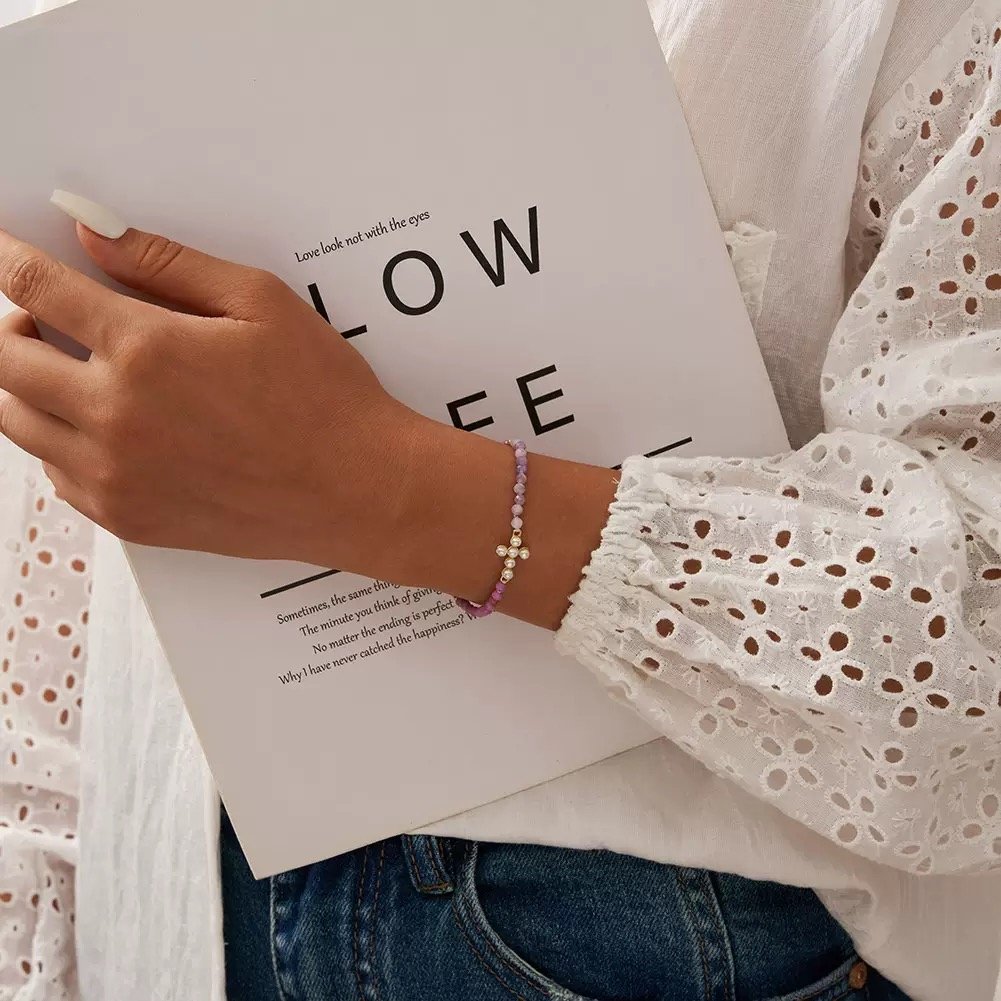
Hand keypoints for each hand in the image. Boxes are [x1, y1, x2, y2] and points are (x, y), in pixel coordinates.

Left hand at [0, 202, 617, 629]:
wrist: (357, 490)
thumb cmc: (324, 396)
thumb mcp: (261, 303)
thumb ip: (167, 262)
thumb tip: (92, 232)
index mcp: (144, 350)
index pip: (36, 288)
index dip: (8, 259)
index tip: (1, 250)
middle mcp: (113, 416)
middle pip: (5, 359)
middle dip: (11, 324)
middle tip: (43, 315)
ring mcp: (115, 476)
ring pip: (16, 423)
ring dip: (26, 385)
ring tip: (73, 370)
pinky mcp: (129, 518)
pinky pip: (55, 477)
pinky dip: (60, 443)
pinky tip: (106, 428)